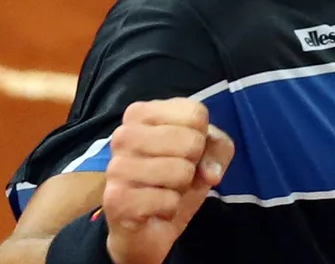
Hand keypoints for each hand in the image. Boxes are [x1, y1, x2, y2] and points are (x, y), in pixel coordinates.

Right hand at [102, 99, 234, 263]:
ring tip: (163, 188)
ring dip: (180, 187)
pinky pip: (169, 201)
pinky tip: (154, 207)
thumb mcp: (205, 152)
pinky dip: (170, 207)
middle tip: (173, 173)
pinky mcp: (116, 199)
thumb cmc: (174, 176)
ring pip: (181, 171)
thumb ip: (218, 148)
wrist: (146, 223)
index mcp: (141, 112)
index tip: (182, 149)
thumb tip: (211, 173)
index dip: (201, 137)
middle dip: (192, 163)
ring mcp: (117, 167)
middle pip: (190, 141)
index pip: (196, 114)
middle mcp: (124, 135)